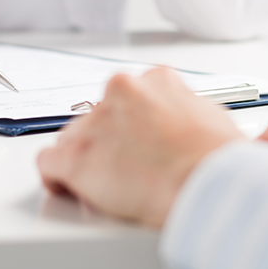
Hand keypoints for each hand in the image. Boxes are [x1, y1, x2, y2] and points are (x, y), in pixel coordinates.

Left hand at [38, 67, 243, 227]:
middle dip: (109, 141)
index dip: (133, 125)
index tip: (138, 144)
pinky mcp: (76, 156)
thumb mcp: (215, 117)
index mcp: (157, 79)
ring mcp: (96, 122)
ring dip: (87, 159)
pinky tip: (71, 188)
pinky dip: (58, 177)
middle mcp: (121, 91)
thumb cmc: (218, 161)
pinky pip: (50, 162)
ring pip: (74, 138)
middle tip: (127, 169)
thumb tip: (190, 122)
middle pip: (99, 116)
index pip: (129, 97)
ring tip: (108, 186)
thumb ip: (190, 110)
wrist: (208, 185)